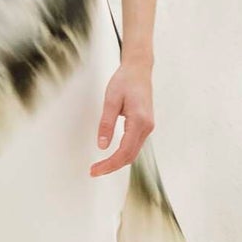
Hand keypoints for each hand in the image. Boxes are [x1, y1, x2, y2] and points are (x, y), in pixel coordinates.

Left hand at [90, 56, 154, 175]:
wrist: (138, 69)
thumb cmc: (124, 81)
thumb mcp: (111, 100)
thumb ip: (106, 123)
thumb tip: (102, 145)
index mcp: (139, 121)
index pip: (124, 151)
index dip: (109, 164)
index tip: (95, 170)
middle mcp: (147, 127)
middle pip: (130, 156)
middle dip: (112, 166)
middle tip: (93, 171)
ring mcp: (148, 127)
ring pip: (133, 152)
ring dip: (117, 162)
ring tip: (99, 166)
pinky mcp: (145, 126)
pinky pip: (134, 145)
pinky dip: (123, 154)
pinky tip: (111, 156)